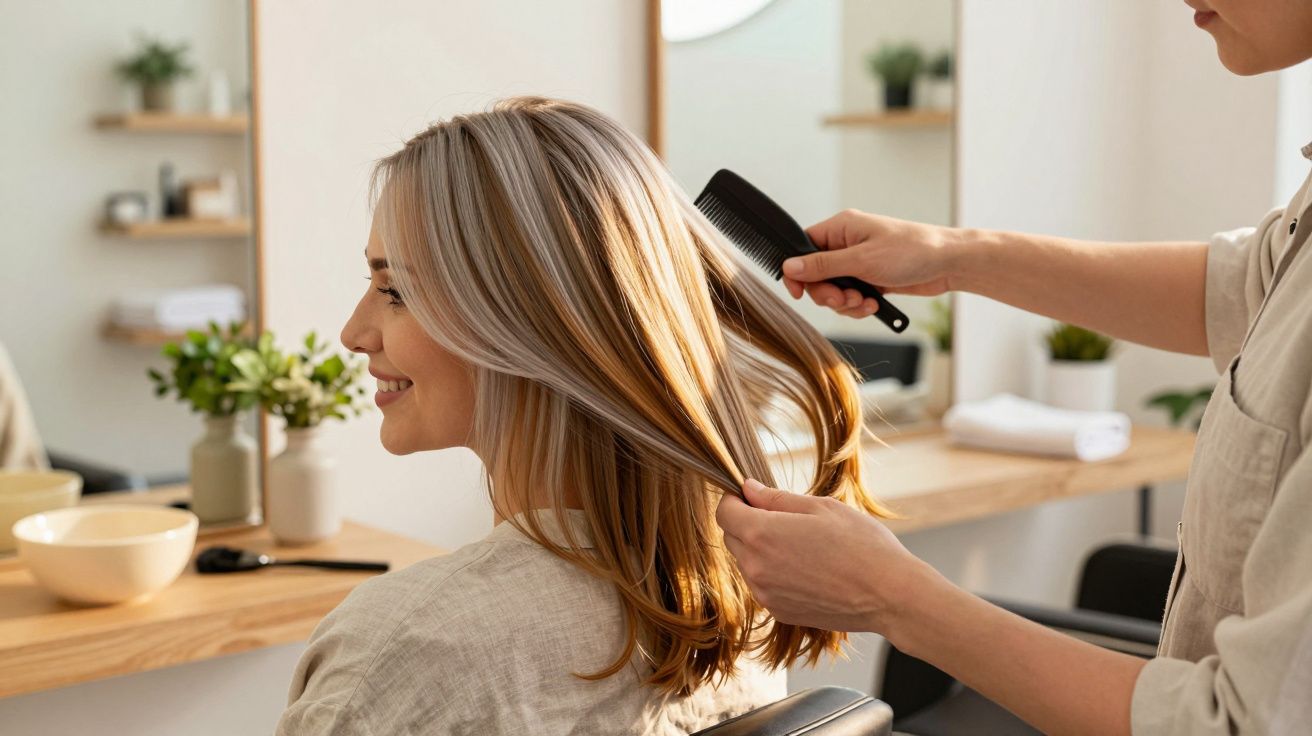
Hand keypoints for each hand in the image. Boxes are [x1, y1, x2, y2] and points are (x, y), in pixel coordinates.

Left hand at [716, 478, 938, 634]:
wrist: (889, 594)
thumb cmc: (861, 544)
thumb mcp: (821, 507)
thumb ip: (776, 498)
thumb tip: (748, 489)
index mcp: (762, 534)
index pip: (723, 513)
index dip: (734, 499)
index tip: (750, 496)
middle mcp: (756, 567)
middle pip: (731, 538)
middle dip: (746, 523)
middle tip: (781, 517)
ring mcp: (766, 594)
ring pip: (746, 563)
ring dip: (760, 550)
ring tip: (800, 544)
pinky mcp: (779, 612)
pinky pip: (764, 586)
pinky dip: (774, 574)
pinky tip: (806, 568)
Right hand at [785, 209, 960, 317]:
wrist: (947, 264)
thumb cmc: (911, 251)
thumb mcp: (862, 260)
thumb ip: (823, 265)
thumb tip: (790, 267)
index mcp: (841, 228)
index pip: (803, 248)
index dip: (798, 272)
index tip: (799, 292)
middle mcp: (847, 244)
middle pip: (816, 275)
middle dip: (828, 293)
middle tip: (843, 300)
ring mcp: (858, 263)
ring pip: (833, 290)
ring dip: (846, 303)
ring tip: (865, 302)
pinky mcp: (870, 279)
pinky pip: (851, 298)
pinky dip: (858, 306)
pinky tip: (873, 304)